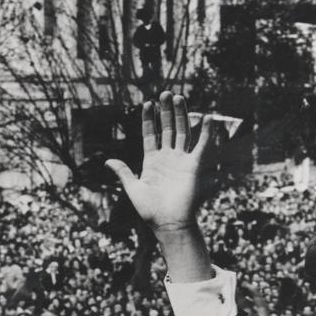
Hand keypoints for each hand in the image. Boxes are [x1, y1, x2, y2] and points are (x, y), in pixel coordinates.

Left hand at [106, 92, 212, 235]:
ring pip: (182, 132)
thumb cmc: (150, 210)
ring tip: (178, 97)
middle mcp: (167, 158)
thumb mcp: (133, 189)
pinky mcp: (193, 166)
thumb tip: (107, 161)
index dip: (149, 119)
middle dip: (166, 111)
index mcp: (151, 162)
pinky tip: (208, 118)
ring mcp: (181, 160)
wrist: (168, 223)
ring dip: (181, 115)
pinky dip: (206, 132)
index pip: (150, 134)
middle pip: (167, 128)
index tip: (148, 103)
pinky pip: (201, 146)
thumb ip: (123, 172)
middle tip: (165, 93)